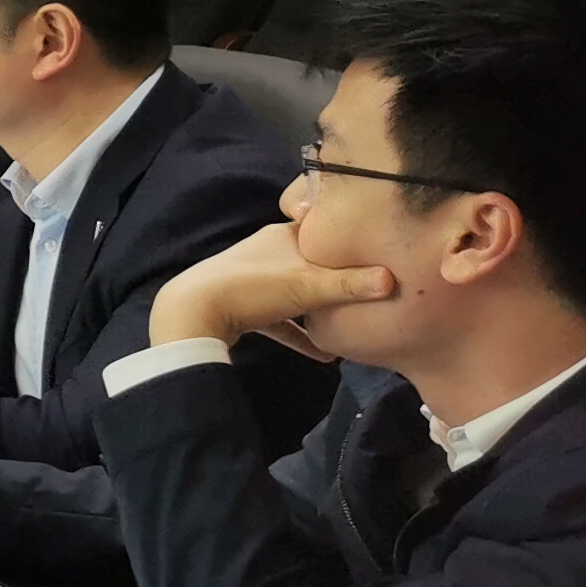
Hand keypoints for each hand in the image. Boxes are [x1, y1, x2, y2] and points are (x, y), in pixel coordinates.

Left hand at [148, 222, 394, 354]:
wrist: (191, 313)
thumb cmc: (253, 288)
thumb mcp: (308, 285)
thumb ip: (351, 285)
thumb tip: (394, 280)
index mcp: (282, 235)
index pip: (323, 229)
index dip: (349, 236)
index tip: (378, 247)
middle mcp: (266, 252)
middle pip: (311, 263)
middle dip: (337, 277)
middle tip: (371, 291)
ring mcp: (252, 280)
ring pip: (294, 292)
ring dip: (318, 309)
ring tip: (350, 324)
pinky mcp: (240, 308)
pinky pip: (278, 321)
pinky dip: (298, 334)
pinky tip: (324, 357)